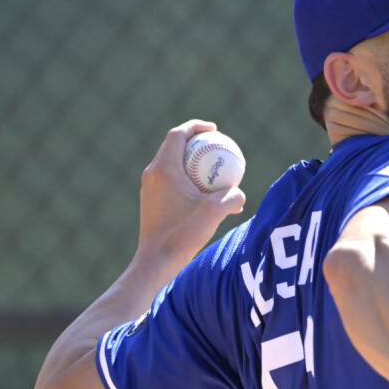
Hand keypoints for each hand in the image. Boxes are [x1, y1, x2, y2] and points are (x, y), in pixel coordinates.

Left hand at [137, 120, 245, 266]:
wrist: (157, 261)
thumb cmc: (183, 234)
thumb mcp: (215, 212)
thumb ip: (232, 197)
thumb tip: (239, 193)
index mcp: (164, 168)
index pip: (178, 134)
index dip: (196, 126)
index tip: (214, 130)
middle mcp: (152, 174)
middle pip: (173, 146)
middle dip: (195, 142)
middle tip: (215, 146)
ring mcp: (149, 188)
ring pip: (171, 164)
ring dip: (191, 162)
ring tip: (212, 170)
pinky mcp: (151, 202)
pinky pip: (170, 181)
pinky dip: (186, 179)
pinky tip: (204, 195)